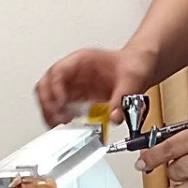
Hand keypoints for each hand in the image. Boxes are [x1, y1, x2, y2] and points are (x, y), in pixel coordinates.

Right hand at [35, 46, 154, 126]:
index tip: (60, 103)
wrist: (141, 67)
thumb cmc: (133, 64)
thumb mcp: (131, 79)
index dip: (54, 88)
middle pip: (46, 86)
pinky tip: (70, 126)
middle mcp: (73, 73)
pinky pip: (62, 109)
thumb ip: (122, 99)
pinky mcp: (79, 99)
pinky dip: (62, 119)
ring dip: (51, 114)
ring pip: (50, 99)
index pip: (57, 72)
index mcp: (81, 61)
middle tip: (57, 119)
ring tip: (61, 125)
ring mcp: (75, 86)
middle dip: (48, 104)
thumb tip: (114, 117)